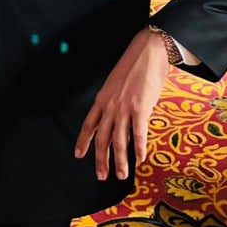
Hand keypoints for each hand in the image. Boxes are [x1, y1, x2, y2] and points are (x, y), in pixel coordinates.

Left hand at [74, 28, 170, 180]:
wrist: (147, 50)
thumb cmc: (135, 65)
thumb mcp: (117, 84)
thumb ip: (116, 102)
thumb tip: (123, 119)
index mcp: (102, 99)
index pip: (89, 125)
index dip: (83, 142)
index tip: (78, 155)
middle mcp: (110, 105)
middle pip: (102, 138)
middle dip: (101, 159)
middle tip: (101, 175)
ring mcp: (125, 108)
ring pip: (119, 141)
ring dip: (120, 161)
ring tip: (121, 174)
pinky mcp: (141, 108)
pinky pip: (139, 134)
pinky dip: (140, 149)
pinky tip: (140, 159)